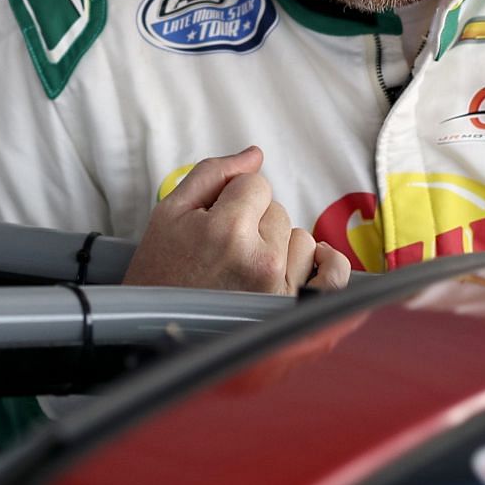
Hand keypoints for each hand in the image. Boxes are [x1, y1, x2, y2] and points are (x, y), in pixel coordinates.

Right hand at [124, 147, 351, 294]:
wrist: (153, 328)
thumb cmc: (158, 273)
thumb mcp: (170, 212)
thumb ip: (213, 173)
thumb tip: (255, 156)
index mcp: (228, 230)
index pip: (256, 183)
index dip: (233, 196)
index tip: (214, 219)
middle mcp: (261, 260)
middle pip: (278, 209)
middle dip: (254, 220)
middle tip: (222, 248)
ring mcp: (280, 289)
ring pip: (300, 237)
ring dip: (278, 244)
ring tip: (242, 266)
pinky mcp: (292, 310)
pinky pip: (332, 275)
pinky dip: (327, 265)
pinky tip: (313, 261)